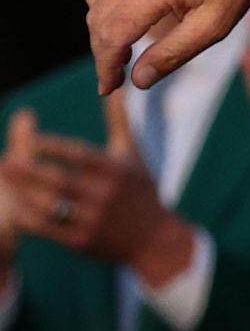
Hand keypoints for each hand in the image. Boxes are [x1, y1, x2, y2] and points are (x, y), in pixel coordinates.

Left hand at [0, 98, 196, 287]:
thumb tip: (116, 88)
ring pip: (50, 205)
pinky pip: (48, 229)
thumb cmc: (140, 189)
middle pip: (60, 181)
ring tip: (2, 180)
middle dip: (30, 171)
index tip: (30, 138)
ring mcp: (93, 220)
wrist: (154, 239)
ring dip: (23, 193)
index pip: (81, 155)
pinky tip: (12, 206)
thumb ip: (119, 121)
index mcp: (116, 171)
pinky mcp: (82, 241)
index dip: (54, 147)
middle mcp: (105, 195)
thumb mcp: (133, 155)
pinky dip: (28, 218)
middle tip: (3, 160)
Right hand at [87, 0, 249, 93]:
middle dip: (103, 49)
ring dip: (103, 23)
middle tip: (116, 72)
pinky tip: (128, 12)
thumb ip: (173, 54)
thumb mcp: (214, 24)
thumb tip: (138, 80)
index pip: (112, 34)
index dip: (105, 65)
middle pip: (99, 15)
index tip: (108, 87)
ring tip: (122, 46)